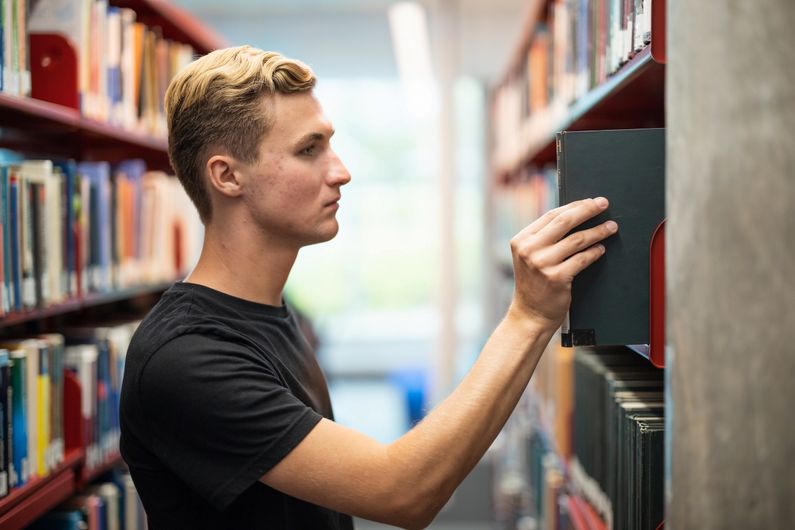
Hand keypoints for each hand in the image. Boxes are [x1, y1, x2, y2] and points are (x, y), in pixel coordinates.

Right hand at [508, 197, 617, 329]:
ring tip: (611, 227)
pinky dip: (595, 252)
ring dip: (598, 232)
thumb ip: (544, 238)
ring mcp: (542, 264)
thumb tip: (575, 216)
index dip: (574, 206)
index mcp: (521, 240)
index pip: (551, 215)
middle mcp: (529, 250)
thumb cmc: (534, 285)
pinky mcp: (556, 278)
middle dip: (588, 210)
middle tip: (604, 204)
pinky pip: (582, 259)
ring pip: (577, 240)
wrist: (530, 314)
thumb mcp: (530, 257)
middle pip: (565, 222)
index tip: (590, 201)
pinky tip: (602, 250)